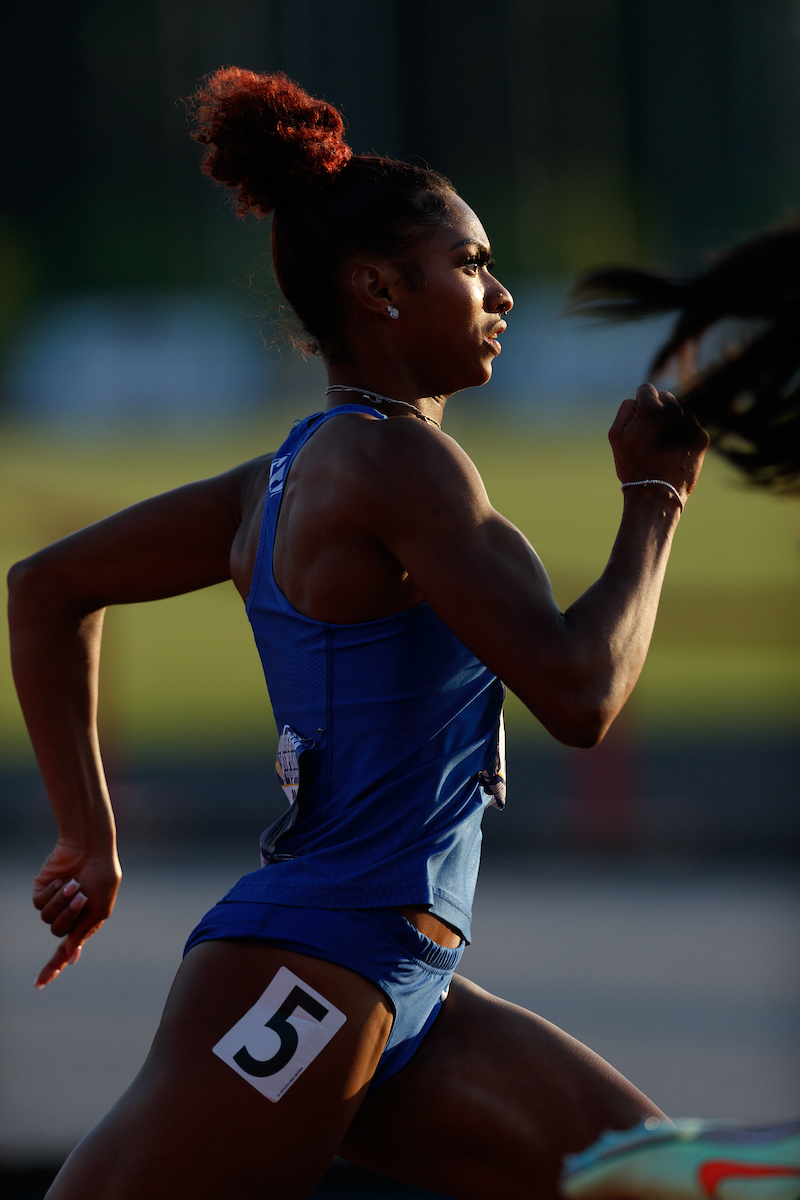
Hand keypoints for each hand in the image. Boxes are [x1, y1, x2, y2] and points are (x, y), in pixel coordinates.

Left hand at [32, 839, 121, 987]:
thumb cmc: (102, 876)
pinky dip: (52, 893)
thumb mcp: (100, 908)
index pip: (65, 950)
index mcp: (84, 922)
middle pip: (57, 932)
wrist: (90, 848)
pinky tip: (61, 880)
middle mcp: (67, 915)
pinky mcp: (42, 891)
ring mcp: (54, 903)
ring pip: (47, 919)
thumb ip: (83, 931)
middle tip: (81, 895)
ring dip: (61, 902)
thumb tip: (70, 956)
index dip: (53, 966)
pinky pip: (39, 904)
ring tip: (73, 884)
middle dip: (69, 915)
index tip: (39, 984)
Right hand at [609, 383, 708, 503]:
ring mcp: (690, 423)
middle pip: (665, 396)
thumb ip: (626, 408)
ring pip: (680, 409)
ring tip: (662, 442)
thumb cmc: (632, 465)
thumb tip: (639, 399)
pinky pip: (691, 425)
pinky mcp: (702, 436)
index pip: (646, 389)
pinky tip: (673, 450)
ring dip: (671, 419)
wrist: (657, 494)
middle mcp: (674, 411)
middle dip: (657, 409)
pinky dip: (683, 434)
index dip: (639, 404)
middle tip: (650, 433)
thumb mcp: (616, 435)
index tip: (639, 419)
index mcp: (650, 408)